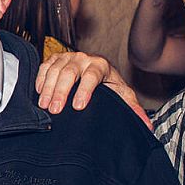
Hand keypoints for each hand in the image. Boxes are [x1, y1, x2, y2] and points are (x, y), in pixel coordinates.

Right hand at [34, 50, 150, 126]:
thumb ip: (133, 110)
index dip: (84, 90)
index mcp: (101, 65)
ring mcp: (68, 57)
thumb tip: (146, 126)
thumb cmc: (109, 87)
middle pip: (69, 72)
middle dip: (60, 91)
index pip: (92, 75)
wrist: (99, 72)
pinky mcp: (56, 59)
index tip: (78, 106)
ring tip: (44, 105)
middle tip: (55, 110)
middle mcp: (84, 59)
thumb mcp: (122, 97)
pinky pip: (45, 67)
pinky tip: (38, 93)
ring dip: (47, 88)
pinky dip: (40, 79)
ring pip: (55, 69)